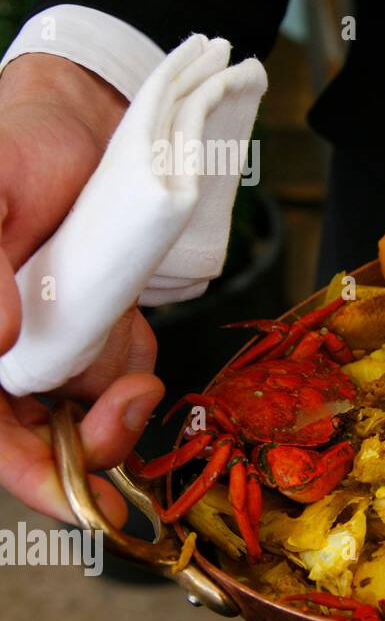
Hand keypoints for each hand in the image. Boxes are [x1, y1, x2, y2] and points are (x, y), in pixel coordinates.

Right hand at [0, 53, 162, 525]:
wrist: (83, 117)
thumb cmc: (13, 147)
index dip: (34, 477)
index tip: (87, 503)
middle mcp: (4, 353)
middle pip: (45, 441)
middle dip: (95, 438)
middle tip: (134, 405)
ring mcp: (50, 344)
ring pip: (90, 410)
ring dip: (118, 385)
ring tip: (121, 324)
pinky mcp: (94, 329)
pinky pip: (124, 371)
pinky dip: (136, 358)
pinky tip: (130, 317)